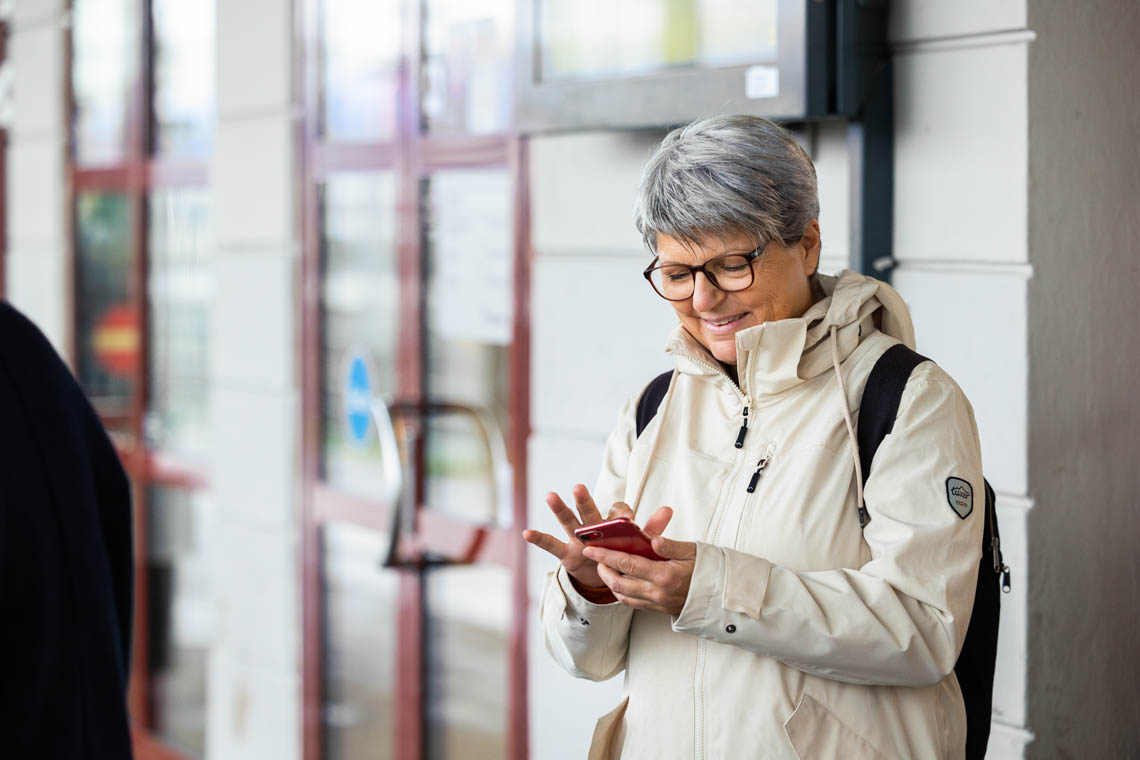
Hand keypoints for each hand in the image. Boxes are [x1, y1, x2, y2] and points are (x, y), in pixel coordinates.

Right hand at [522, 486, 671, 600]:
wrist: (605, 574)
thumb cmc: (621, 552)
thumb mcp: (637, 544)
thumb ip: (651, 529)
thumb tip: (668, 509)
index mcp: (612, 523)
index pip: (617, 513)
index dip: (622, 516)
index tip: (629, 522)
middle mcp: (593, 526)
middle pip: (590, 511)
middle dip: (585, 500)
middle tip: (579, 487)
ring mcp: (577, 539)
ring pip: (568, 521)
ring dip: (560, 509)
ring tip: (550, 495)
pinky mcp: (566, 553)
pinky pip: (551, 544)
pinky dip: (539, 538)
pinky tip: (527, 533)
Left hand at [582, 506, 696, 615]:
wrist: (719, 595)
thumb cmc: (706, 569)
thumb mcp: (690, 551)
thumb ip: (668, 545)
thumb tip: (651, 538)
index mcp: (664, 575)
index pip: (628, 564)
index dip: (607, 555)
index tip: (592, 548)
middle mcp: (657, 592)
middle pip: (619, 583)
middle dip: (603, 569)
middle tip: (595, 556)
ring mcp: (656, 603)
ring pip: (622, 596)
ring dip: (609, 582)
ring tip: (604, 567)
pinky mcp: (657, 609)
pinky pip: (632, 603)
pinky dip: (620, 592)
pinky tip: (618, 581)